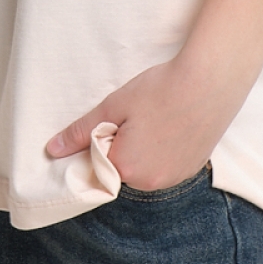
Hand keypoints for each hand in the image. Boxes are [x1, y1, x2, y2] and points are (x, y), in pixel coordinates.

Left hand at [45, 56, 240, 192]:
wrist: (210, 80)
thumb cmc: (161, 89)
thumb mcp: (115, 105)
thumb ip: (81, 131)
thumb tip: (52, 150)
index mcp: (126, 168)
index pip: (100, 163)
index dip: (104, 138)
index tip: (117, 118)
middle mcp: (150, 182)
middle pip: (124, 167)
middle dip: (124, 145)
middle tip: (139, 114)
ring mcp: (174, 178)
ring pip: (146, 167)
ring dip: (145, 149)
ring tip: (159, 116)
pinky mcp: (193, 169)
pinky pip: (168, 165)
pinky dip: (166, 150)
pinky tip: (174, 124)